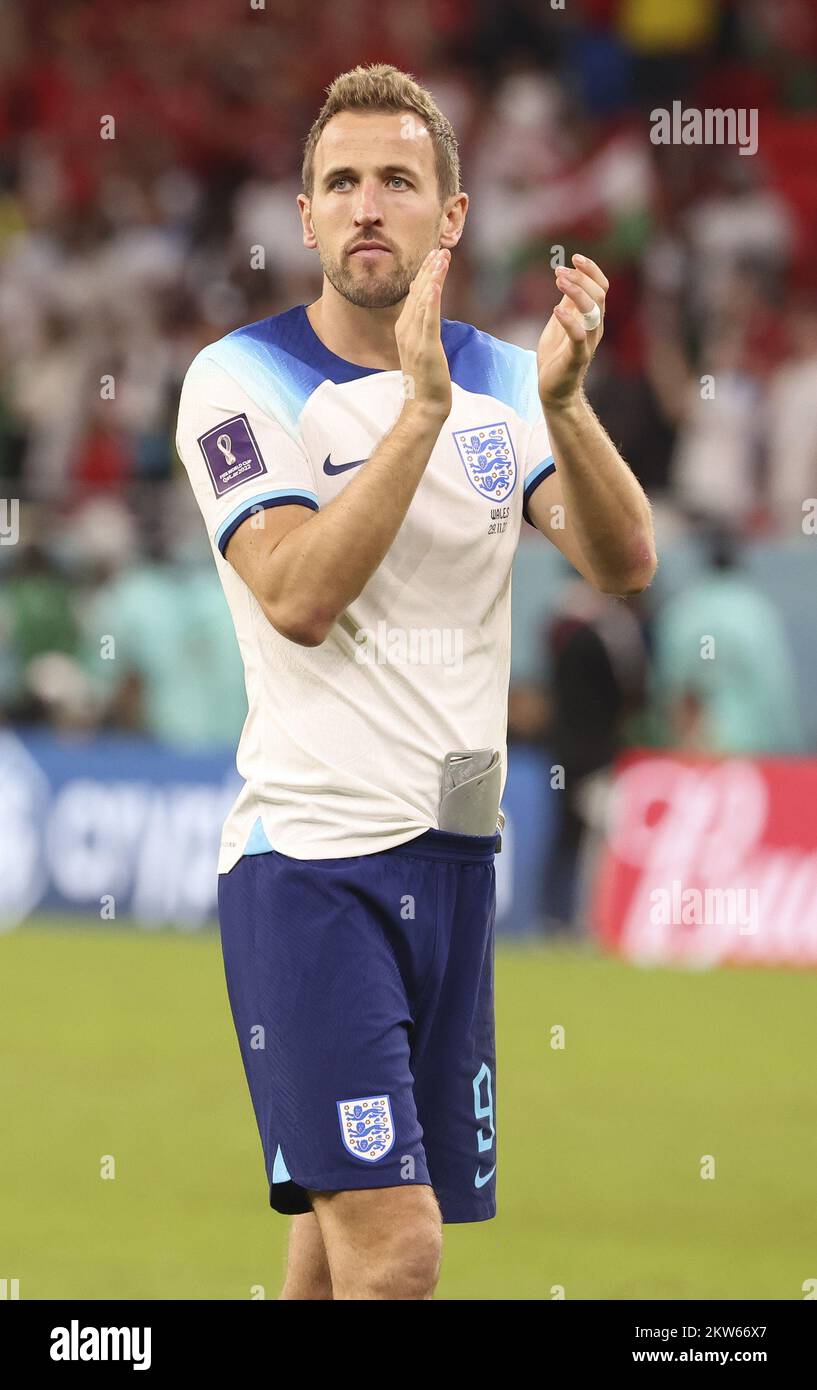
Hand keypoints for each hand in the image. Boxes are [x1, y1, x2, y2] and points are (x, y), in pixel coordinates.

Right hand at [395, 248, 451, 418]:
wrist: (423, 405)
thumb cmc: (426, 380)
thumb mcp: (422, 348)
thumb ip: (423, 329)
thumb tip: (427, 312)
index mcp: (404, 328)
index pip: (415, 295)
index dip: (424, 274)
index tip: (433, 255)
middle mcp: (406, 329)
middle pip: (418, 293)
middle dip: (429, 270)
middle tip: (439, 249)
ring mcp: (414, 338)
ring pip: (423, 301)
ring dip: (431, 277)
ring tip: (440, 258)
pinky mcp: (425, 347)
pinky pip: (428, 320)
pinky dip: (430, 301)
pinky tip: (434, 284)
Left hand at [537, 253, 607, 408]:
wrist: (554, 390)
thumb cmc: (557, 356)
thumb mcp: (561, 322)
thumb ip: (567, 302)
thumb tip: (568, 276)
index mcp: (592, 317)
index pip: (601, 287)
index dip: (591, 270)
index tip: (574, 257)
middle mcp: (595, 328)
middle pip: (599, 295)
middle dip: (581, 278)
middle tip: (559, 271)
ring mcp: (588, 343)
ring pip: (593, 312)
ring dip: (576, 293)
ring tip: (558, 281)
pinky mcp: (577, 357)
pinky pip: (579, 336)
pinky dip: (569, 321)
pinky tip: (556, 310)